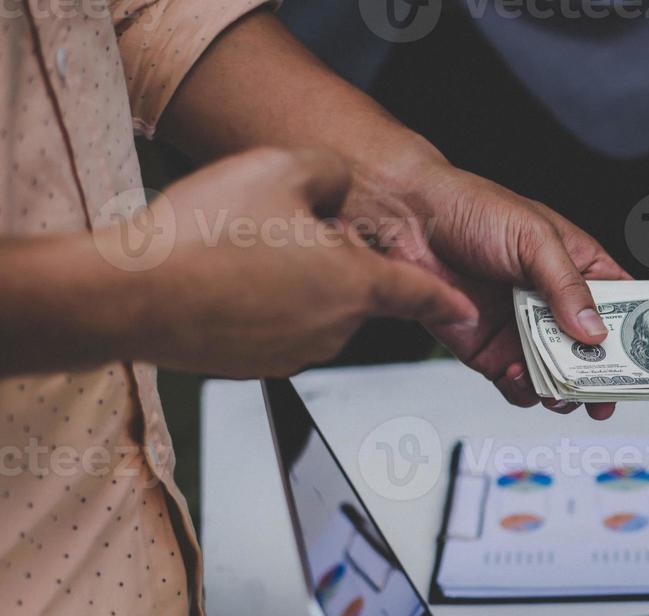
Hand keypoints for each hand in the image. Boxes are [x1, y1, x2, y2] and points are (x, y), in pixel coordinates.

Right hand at [107, 147, 475, 377]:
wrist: (132, 295)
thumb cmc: (204, 238)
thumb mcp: (281, 169)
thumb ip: (330, 173)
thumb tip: (339, 188)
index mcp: (355, 285)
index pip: (421, 295)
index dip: (446, 300)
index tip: (466, 310)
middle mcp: (334, 328)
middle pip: (354, 289)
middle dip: (331, 259)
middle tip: (277, 228)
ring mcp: (295, 353)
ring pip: (312, 307)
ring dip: (292, 281)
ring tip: (238, 251)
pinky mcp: (257, 364)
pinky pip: (274, 326)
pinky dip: (259, 304)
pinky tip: (220, 277)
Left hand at [346, 155, 630, 419]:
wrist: (406, 221)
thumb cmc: (471, 208)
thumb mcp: (535, 238)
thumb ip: (567, 286)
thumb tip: (594, 332)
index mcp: (578, 268)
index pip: (622, 306)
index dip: (637, 334)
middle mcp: (554, 304)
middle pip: (593, 352)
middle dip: (601, 376)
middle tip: (604, 393)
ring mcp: (523, 330)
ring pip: (558, 375)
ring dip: (562, 388)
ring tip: (558, 390)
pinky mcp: (490, 351)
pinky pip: (518, 384)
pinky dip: (524, 390)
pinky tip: (520, 379)